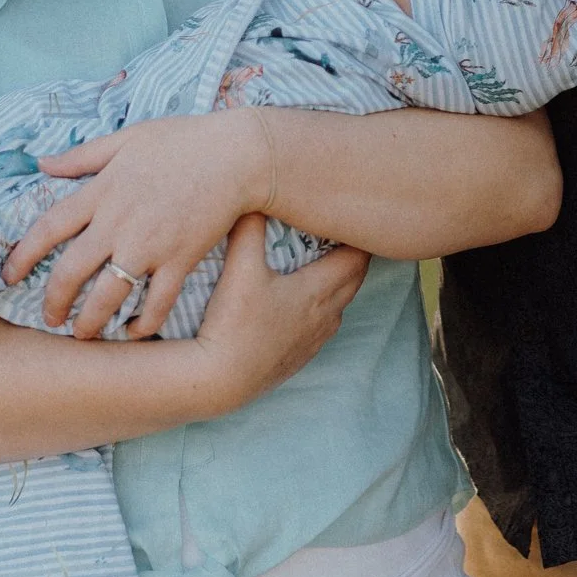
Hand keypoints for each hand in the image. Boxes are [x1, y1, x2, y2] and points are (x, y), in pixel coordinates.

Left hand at [0, 110, 271, 337]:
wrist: (235, 154)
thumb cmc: (182, 140)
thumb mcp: (126, 138)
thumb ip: (82, 156)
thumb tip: (42, 164)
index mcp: (101, 192)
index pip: (48, 229)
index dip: (22, 255)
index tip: (8, 275)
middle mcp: (118, 224)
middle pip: (71, 272)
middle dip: (54, 302)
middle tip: (49, 318)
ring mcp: (149, 246)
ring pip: (107, 296)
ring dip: (90, 321)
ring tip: (83, 335)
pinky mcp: (180, 260)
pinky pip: (156, 303)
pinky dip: (143, 323)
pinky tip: (134, 332)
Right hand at [187, 214, 368, 411]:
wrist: (217, 381)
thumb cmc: (232, 323)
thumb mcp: (240, 267)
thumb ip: (248, 228)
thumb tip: (253, 195)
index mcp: (317, 291)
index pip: (357, 259)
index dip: (359, 238)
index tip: (355, 220)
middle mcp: (322, 318)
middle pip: (352, 282)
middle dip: (353, 258)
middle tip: (341, 237)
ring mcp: (310, 343)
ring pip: (336, 309)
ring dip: (335, 287)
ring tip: (320, 268)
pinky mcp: (294, 361)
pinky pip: (318, 331)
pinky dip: (317, 313)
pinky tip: (296, 309)